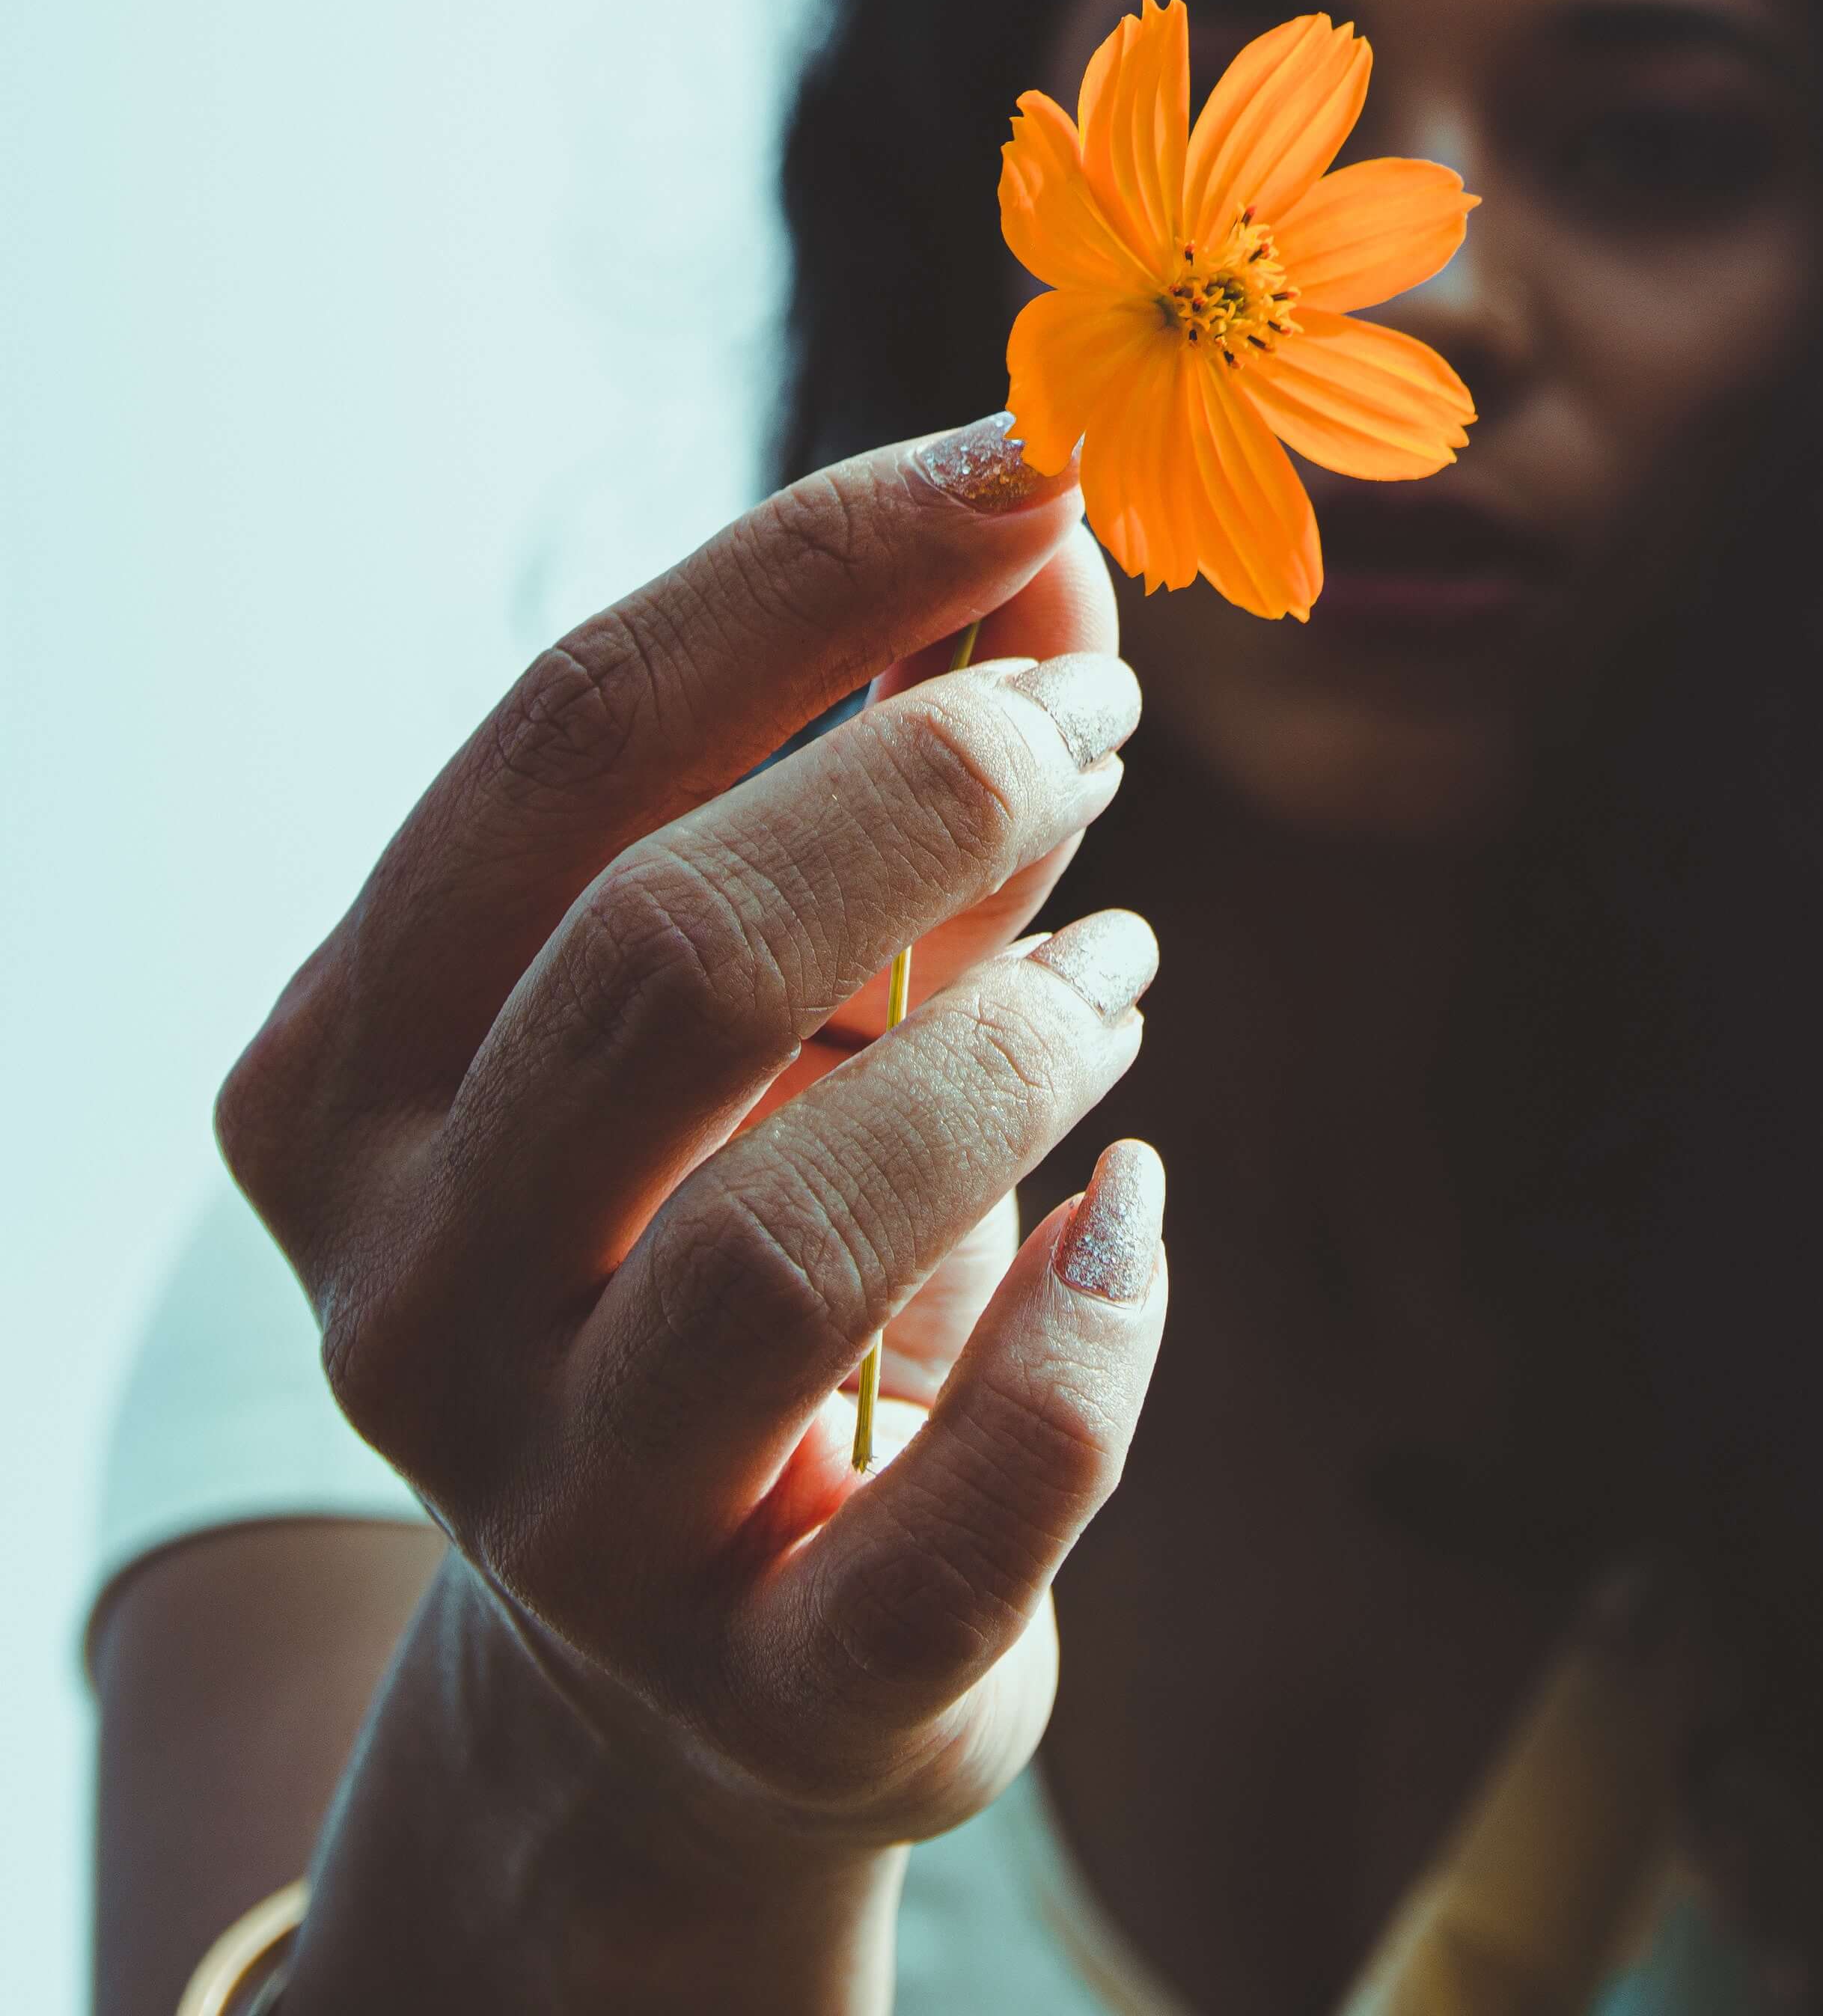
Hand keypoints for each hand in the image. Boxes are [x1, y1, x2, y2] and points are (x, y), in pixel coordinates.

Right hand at [216, 417, 1167, 2013]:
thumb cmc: (732, 1216)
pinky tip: (1140, 1220)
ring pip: (791, 1233)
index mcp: (348, 1068)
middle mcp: (408, 1291)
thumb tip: (1060, 547)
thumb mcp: (788, 982)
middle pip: (664, 953)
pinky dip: (1094, 1337)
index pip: (575, 731)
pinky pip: (964, 1506)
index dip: (824, 569)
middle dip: (926, 785)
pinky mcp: (765, 1691)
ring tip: (1118, 985)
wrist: (695, 1673)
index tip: (1029, 465)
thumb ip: (905, 757)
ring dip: (1013, 1052)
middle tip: (1097, 725)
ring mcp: (564, 1516)